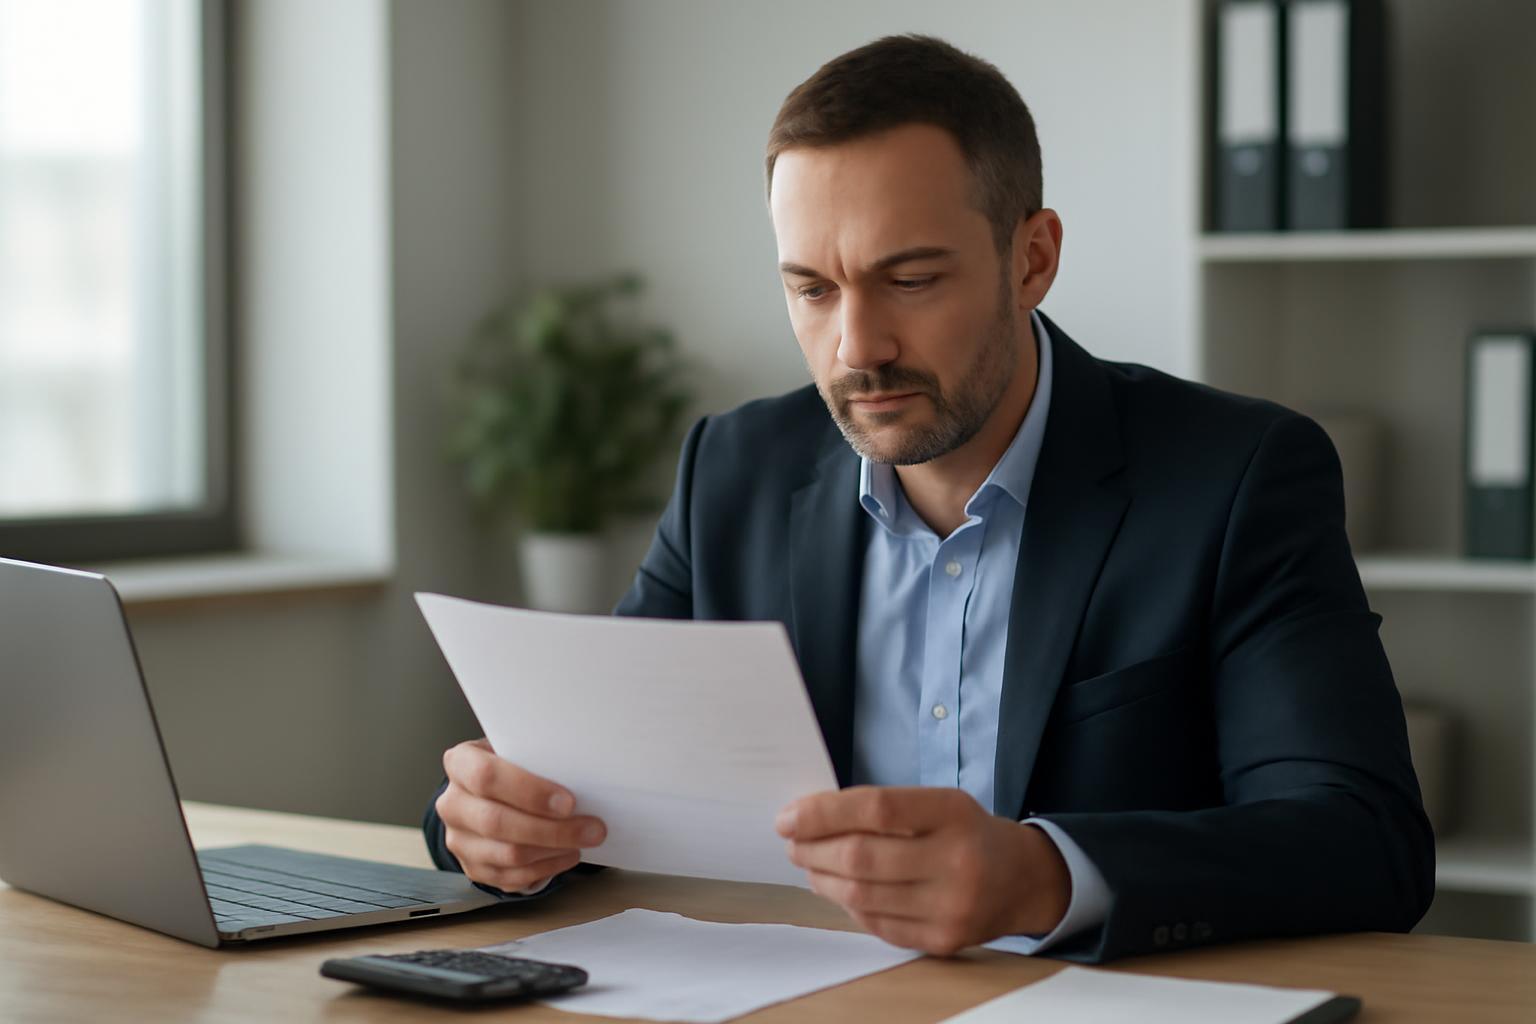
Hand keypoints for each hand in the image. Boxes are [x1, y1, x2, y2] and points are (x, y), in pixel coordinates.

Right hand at [436, 738, 605, 891]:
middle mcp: (452, 804)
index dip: (528, 791)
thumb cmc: (514, 766)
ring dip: (554, 850)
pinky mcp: (472, 868)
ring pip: (507, 854)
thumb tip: (583, 775)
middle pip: (497, 822)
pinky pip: (511, 877)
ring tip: (585, 839)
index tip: (569, 802)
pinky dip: (546, 868)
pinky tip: (568, 854)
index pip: (486, 776)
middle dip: (552, 829)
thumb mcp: (520, 750)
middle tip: (593, 828)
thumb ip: (538, 759)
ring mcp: (458, 840)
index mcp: (460, 764)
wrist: (493, 791)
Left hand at [776, 786, 1069, 955]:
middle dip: (812, 849)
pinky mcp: (941, 941)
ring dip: (821, 878)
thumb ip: (882, 807)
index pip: (877, 809)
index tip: (788, 817)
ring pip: (860, 895)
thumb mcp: (938, 803)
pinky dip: (847, 904)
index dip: (823, 813)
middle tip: (792, 841)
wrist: (1023, 880)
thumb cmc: (967, 832)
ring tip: (809, 863)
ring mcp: (950, 907)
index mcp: (953, 813)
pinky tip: (839, 888)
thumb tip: (810, 819)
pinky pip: (874, 923)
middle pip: (861, 857)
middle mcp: (957, 862)